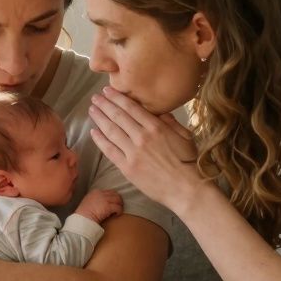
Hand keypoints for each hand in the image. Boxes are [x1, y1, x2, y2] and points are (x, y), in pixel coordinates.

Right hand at [74, 189, 123, 223]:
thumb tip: (104, 203)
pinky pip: (118, 207)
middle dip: (118, 200)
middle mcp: (101, 193)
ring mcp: (105, 199)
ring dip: (120, 205)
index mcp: (95, 192)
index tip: (113, 203)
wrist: (82, 218)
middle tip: (119, 206)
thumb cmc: (84, 213)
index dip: (113, 197)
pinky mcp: (108, 206)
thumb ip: (96, 199)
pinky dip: (119, 211)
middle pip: (115, 194)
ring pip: (118, 200)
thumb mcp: (88, 202)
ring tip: (118, 211)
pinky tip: (117, 215)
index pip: (109, 191)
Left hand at [87, 88, 202, 210]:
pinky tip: (93, 132)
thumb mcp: (185, 136)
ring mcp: (133, 152)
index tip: (108, 91)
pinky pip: (109, 150)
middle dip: (105, 105)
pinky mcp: (127, 167)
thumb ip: (171, 122)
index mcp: (156, 127)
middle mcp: (142, 137)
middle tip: (95, 97)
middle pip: (118, 116)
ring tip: (92, 110)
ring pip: (111, 131)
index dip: (117, 98)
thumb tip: (160, 111)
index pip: (132, 108)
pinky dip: (100, 140)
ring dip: (99, 119)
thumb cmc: (188, 163)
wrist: (185, 189)